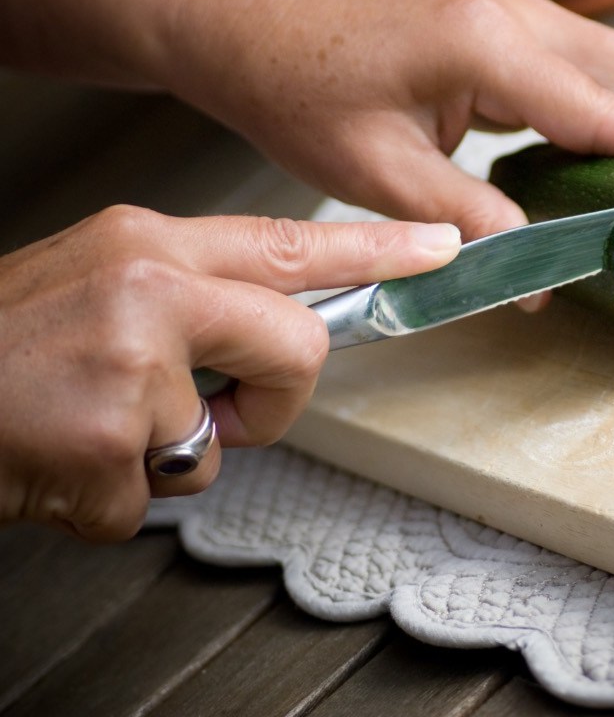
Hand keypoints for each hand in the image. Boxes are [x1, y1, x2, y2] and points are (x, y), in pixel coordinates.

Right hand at [0, 206, 459, 540]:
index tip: (443, 248)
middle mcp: (149, 289)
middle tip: (221, 411)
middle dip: (279, 397)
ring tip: (94, 427)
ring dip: (171, 455)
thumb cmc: (0, 345)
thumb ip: (191, 297)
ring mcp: (130, 364)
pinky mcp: (109, 443)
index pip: (293, 240)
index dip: (380, 248)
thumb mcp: (99, 282)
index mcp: (149, 244)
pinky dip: (110, 499)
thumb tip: (274, 331)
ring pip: (225, 440)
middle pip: (301, 343)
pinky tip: (58, 461)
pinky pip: (157, 495)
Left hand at [163, 0, 613, 240]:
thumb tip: (535, 275)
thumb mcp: (383, 176)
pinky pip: (587, 67)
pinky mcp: (504, 28)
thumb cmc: (302, 94)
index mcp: (489, 47)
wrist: (253, 36)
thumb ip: (470, 224)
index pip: (609, 109)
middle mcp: (517, 18)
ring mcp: (514, 16)